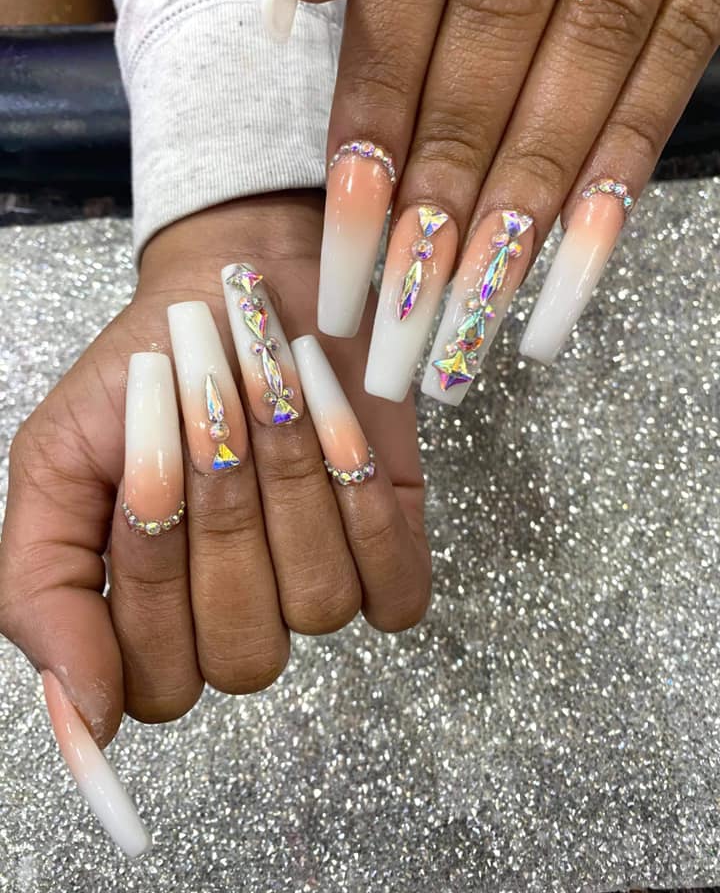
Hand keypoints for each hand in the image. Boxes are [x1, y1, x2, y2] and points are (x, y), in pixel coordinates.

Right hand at [0, 191, 430, 758]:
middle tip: (208, 412)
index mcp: (152, 619)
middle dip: (222, 520)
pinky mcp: (392, 549)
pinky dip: (367, 510)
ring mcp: (320, 587)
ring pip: (319, 609)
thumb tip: (79, 716)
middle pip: (244, 657)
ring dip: (291, 490)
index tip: (144, 467)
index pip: (157, 685)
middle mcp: (239, 618)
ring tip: (274, 394)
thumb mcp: (56, 466)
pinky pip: (397, 592)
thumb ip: (42, 589)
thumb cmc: (145, 371)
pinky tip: (341, 436)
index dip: (152, 577)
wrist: (235, 288)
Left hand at [260, 0, 718, 398]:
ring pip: (578, 87)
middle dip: (436, 212)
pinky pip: (672, 74)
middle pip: (483, 70)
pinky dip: (617, 182)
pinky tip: (569, 281)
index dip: (371, 134)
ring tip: (466, 340)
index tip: (343, 259)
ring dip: (518, 227)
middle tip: (395, 337)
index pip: (402, 7)